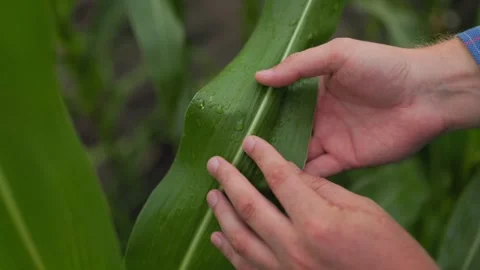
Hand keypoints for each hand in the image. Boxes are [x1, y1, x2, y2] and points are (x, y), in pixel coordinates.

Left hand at [206, 136, 437, 269]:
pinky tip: (219, 235)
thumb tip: (288, 170)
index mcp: (317, 222)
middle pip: (249, 206)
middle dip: (228, 180)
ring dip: (222, 212)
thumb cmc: (387, 249)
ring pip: (240, 237)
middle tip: (214, 163)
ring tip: (212, 194)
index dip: (263, 155)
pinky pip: (245, 265)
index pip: (280, 178)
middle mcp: (294, 247)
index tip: (250, 141)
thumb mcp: (360, 209)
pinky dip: (229, 249)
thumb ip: (320, 189)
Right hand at [255, 37, 479, 176]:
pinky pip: (318, 172)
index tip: (237, 122)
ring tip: (250, 172)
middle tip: (236, 153)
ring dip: (278, 163)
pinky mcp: (346, 159)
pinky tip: (279, 183)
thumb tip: (260, 77)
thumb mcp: (338, 55)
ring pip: (297, 155)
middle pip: (285, 133)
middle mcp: (319, 118)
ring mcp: (331, 140)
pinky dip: (301, 179)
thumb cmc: (382, 66)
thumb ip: (298, 66)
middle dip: (265, 143)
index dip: (262, 114)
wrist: (425, 93)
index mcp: (315, 93)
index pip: (281, 105)